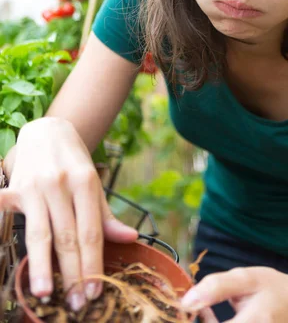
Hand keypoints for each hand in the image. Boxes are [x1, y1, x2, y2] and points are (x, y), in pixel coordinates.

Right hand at [0, 118, 137, 309]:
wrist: (48, 129)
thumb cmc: (74, 161)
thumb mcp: (94, 183)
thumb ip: (106, 215)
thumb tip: (130, 238)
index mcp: (86, 183)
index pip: (91, 232)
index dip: (93, 263)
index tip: (96, 290)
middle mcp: (62, 184)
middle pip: (68, 236)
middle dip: (73, 273)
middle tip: (77, 302)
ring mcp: (37, 185)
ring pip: (41, 232)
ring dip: (43, 265)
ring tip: (47, 292)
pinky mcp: (17, 186)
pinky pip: (8, 207)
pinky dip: (3, 218)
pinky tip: (3, 241)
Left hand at [181, 267, 287, 321]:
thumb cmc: (275, 289)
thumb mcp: (248, 279)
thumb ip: (216, 287)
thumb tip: (185, 301)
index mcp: (254, 322)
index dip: (196, 321)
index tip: (185, 309)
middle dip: (202, 321)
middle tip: (194, 307)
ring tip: (205, 311)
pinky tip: (215, 317)